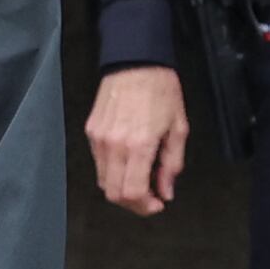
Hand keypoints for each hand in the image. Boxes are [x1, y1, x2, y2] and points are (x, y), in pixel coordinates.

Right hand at [86, 63, 187, 216]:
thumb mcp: (178, 128)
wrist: (136, 62)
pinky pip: (99, 163)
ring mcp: (99, 139)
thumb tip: (166, 190)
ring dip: (122, 187)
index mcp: (139, 145)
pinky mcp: (91, 132)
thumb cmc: (161, 91)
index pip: (132, 192)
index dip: (144, 206)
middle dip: (133, 203)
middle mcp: (114, 145)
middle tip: (150, 197)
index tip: (157, 204)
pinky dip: (113, 171)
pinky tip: (129, 161)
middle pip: (113, 193)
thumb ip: (172, 164)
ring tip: (141, 178)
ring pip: (103, 180)